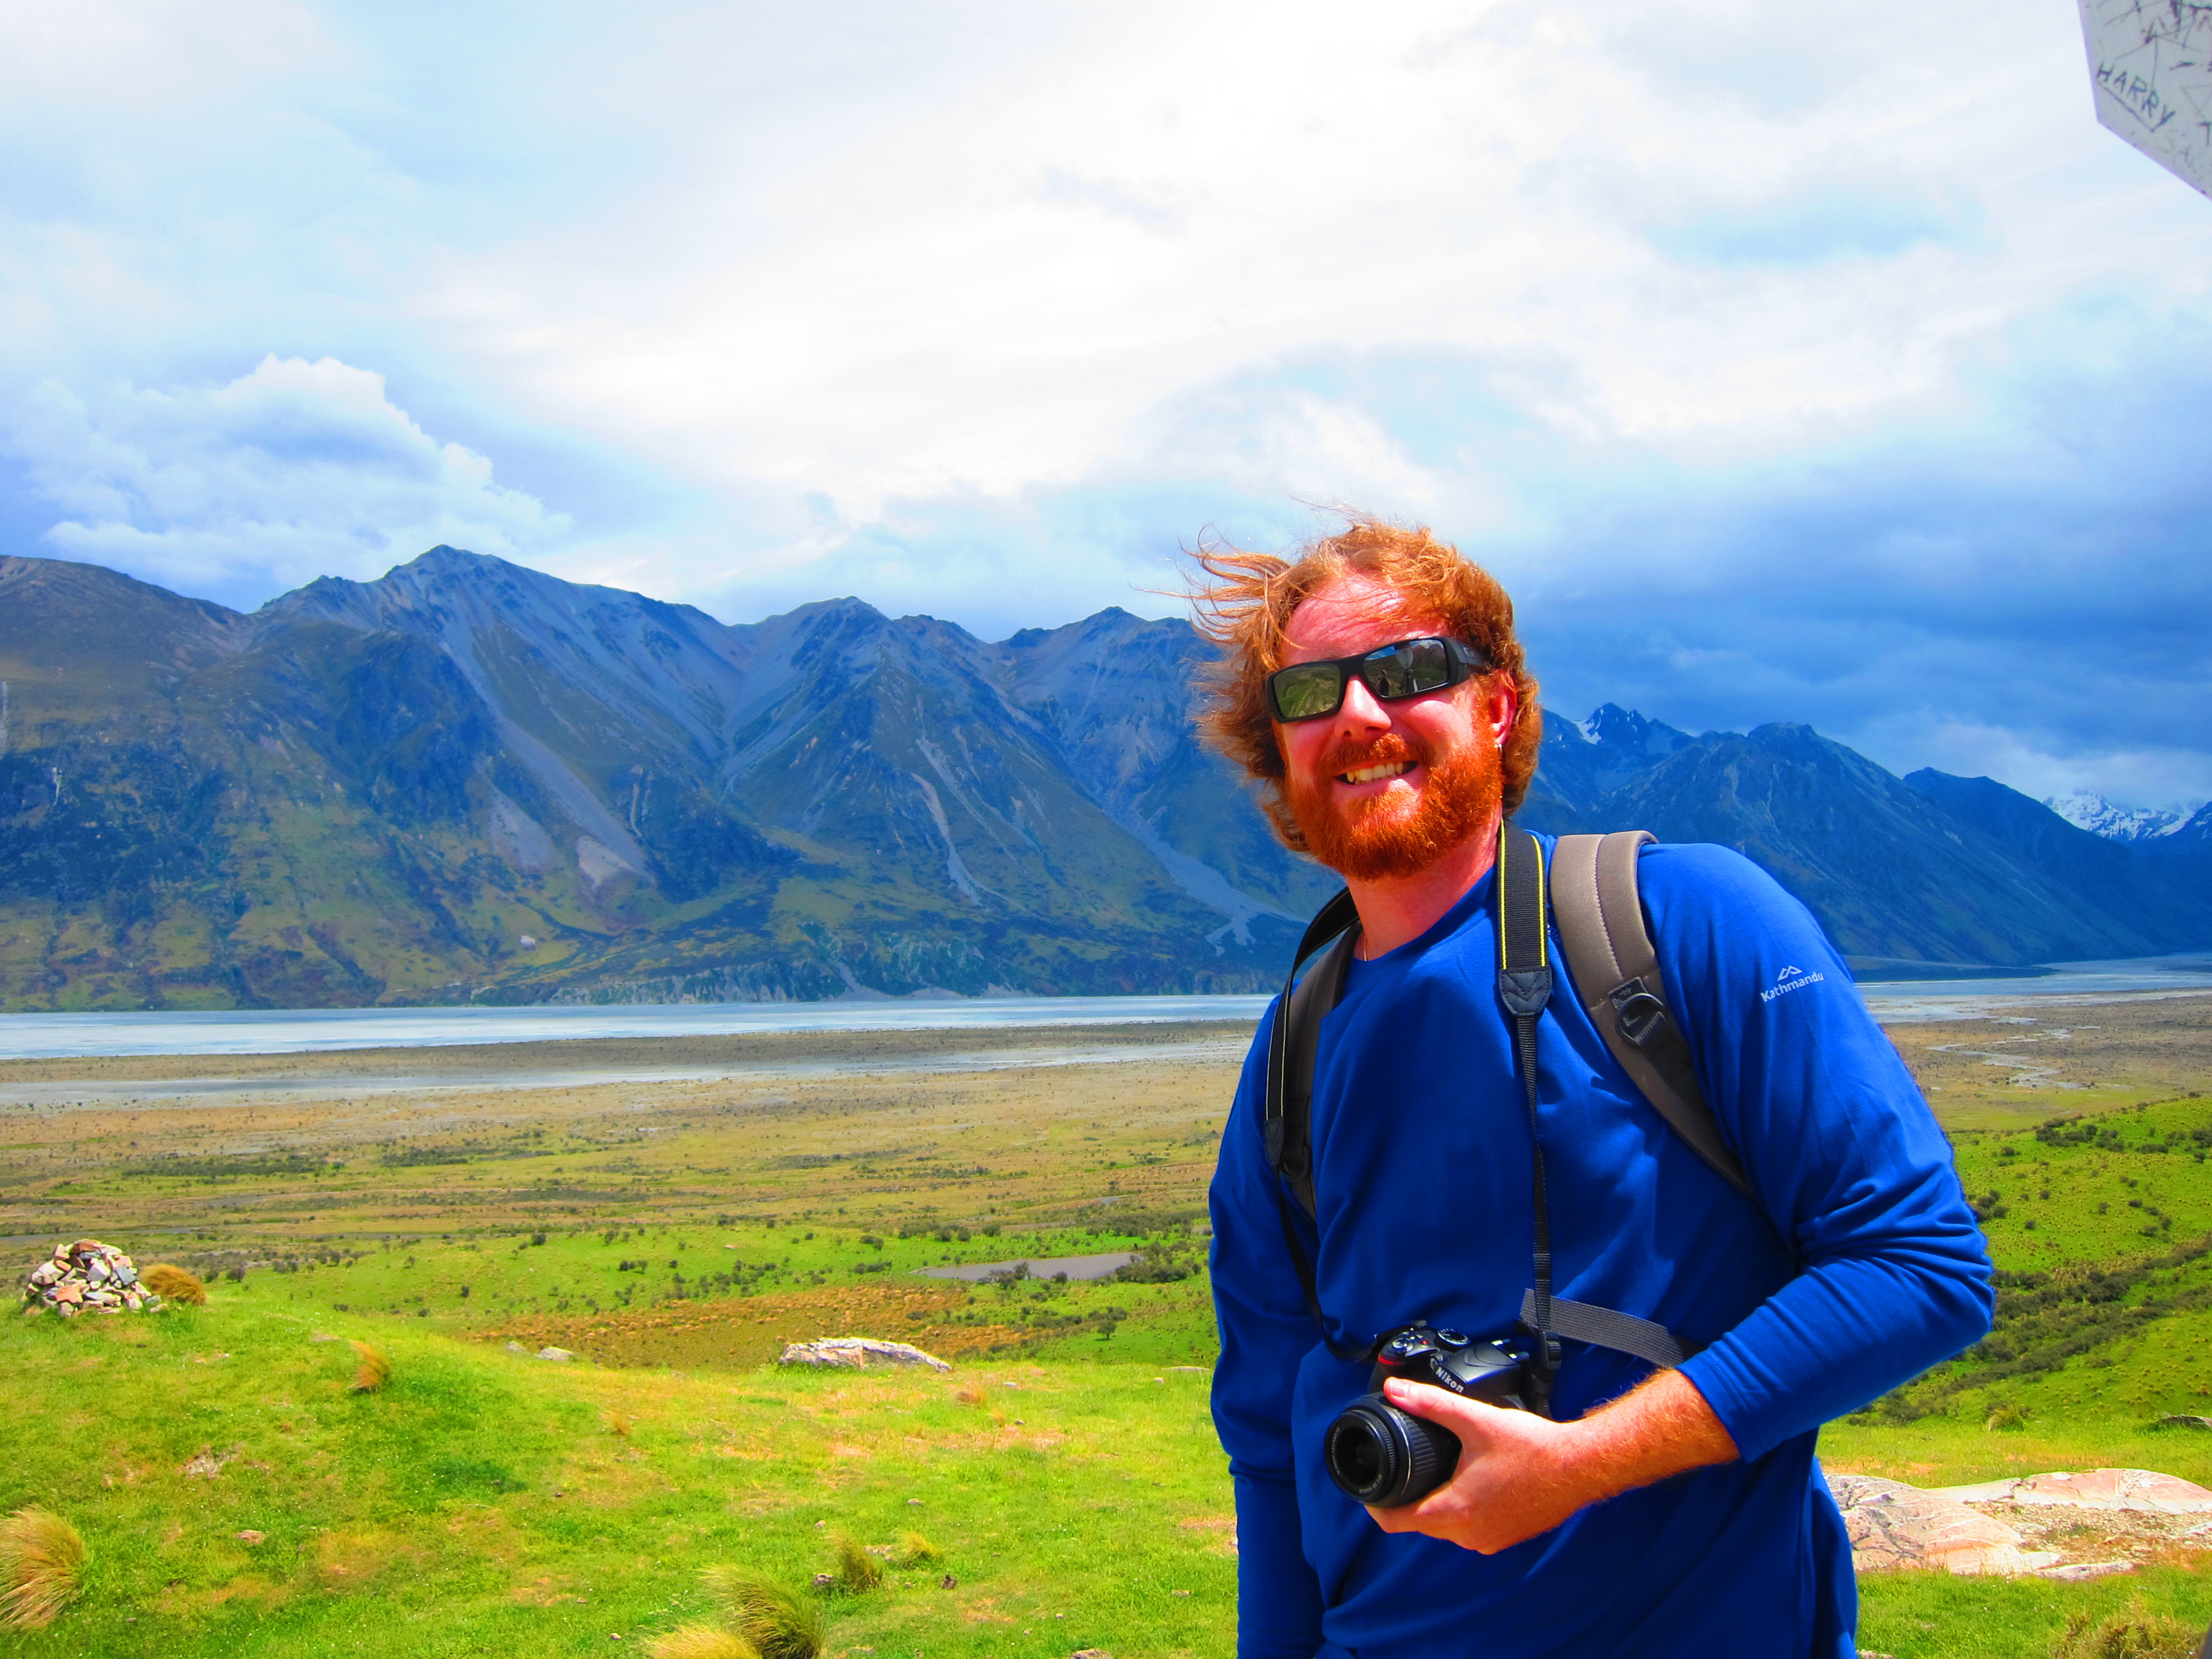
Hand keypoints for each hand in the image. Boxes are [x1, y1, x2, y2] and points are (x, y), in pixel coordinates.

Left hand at [1364, 1368, 1739, 1554]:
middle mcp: (1469, 1535)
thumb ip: (1431, 1403)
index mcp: (1455, 1512)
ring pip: (1446, 1526)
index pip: (1395, 1522)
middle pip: (1419, 1523)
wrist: (1581, 1467)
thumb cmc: (1534, 1448)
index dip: (1376, 1504)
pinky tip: (1468, 1481)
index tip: (1369, 1486)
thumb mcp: (1476, 1420)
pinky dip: (1462, 1508)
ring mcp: (1490, 1540)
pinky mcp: (1507, 1536)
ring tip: (1436, 1469)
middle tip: (1403, 1467)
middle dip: (1407, 1498)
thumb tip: (1395, 1390)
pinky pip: (1470, 1527)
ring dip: (1436, 1502)